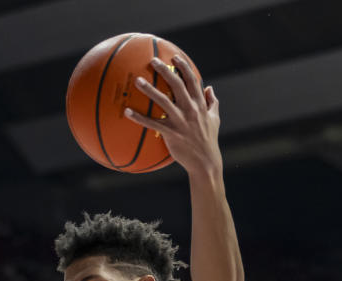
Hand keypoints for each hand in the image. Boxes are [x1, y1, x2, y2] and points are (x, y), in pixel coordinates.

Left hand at [124, 55, 221, 175]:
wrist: (206, 162)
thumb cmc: (209, 140)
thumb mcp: (215, 119)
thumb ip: (213, 102)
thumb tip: (210, 88)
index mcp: (200, 105)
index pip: (192, 81)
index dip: (184, 67)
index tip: (175, 57)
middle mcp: (191, 110)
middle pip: (177, 85)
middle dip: (165, 70)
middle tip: (153, 61)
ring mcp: (181, 121)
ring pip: (163, 101)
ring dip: (149, 90)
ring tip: (137, 81)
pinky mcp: (171, 134)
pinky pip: (152, 123)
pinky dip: (139, 118)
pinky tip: (126, 112)